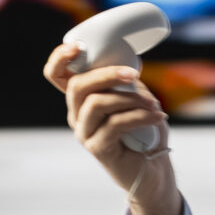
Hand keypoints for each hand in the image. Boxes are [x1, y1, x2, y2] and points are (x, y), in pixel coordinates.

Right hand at [43, 43, 181, 214]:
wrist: (153, 168)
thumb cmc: (145, 131)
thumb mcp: (137, 99)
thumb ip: (126, 83)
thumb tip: (127, 69)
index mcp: (82, 99)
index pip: (57, 76)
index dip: (59, 59)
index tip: (78, 46)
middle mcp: (76, 115)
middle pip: (78, 86)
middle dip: (107, 74)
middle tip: (133, 75)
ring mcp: (84, 133)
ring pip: (97, 103)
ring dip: (130, 99)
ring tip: (155, 105)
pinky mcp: (97, 149)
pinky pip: (115, 124)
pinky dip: (140, 116)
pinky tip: (157, 116)